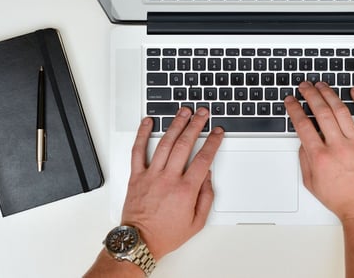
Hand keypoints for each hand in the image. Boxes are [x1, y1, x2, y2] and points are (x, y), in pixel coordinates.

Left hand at [121, 107, 223, 260]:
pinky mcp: (136, 176)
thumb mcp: (197, 222)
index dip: (213, 142)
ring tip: (183, 112)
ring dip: (175, 124)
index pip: (203, 158)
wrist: (139, 242)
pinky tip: (148, 122)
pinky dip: (142, 134)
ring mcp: (151, 175)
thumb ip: (206, 197)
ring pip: (165, 143)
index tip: (217, 133)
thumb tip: (207, 176)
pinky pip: (138, 150)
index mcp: (185, 190)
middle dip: (196, 125)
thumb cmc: (166, 234)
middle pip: (185, 144)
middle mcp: (168, 179)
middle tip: (202, 114)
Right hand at [284, 82, 353, 221]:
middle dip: (310, 95)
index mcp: (321, 157)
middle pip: (321, 112)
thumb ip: (305, 159)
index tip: (291, 101)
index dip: (294, 109)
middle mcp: (338, 147)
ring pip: (341, 110)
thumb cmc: (339, 198)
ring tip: (322, 85)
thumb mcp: (311, 182)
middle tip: (304, 86)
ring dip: (329, 94)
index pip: (303, 125)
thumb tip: (304, 140)